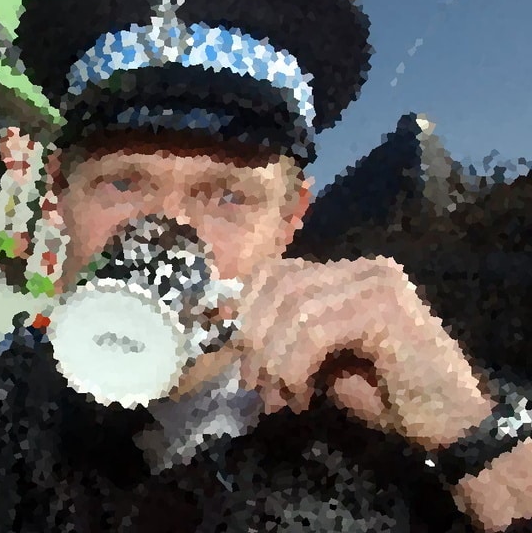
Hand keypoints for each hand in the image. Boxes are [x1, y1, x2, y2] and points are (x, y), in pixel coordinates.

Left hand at [232, 256, 492, 449]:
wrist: (451, 422)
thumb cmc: (388, 394)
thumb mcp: (324, 360)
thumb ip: (289, 338)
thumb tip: (240, 338)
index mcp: (347, 273)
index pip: (276, 271)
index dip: (247, 310)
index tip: (238, 357)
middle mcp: (362, 268)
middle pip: (280, 285)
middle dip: (255, 339)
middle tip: (254, 386)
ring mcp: (375, 283)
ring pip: (294, 309)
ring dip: (274, 360)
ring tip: (277, 398)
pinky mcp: (382, 308)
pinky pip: (315, 331)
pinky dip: (295, 366)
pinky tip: (301, 395)